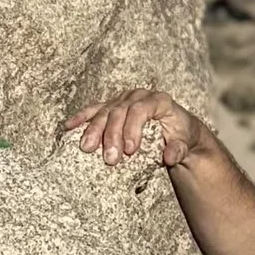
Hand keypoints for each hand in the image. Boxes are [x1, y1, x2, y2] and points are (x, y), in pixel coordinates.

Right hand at [65, 89, 214, 170]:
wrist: (177, 128)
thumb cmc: (180, 134)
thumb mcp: (185, 141)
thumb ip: (179, 148)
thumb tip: (170, 156)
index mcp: (158, 100)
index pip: (141, 110)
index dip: (133, 129)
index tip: (130, 151)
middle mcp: (139, 96)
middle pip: (120, 112)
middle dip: (112, 135)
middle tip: (109, 158)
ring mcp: (124, 99)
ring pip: (104, 111)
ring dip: (94, 130)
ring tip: (86, 148)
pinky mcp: (112, 106)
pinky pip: (94, 110)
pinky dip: (81, 118)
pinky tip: (69, 127)